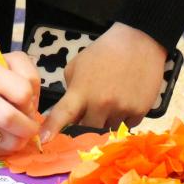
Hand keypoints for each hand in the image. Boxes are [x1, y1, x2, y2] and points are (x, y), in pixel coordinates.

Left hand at [41, 23, 165, 135]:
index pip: (62, 115)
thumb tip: (70, 113)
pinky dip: (124, 118)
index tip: (44, 141)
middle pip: (87, 131)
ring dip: (106, 121)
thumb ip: (71, 90)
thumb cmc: (104, 52)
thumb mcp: (77, 66)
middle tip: (90, 112)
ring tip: (112, 100)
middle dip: (85, 125)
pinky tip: (125, 100)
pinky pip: (127, 126)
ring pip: (108, 129)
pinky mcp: (139, 111)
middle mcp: (100, 103)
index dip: (52, 129)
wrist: (139, 42)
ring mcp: (121, 109)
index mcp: (81, 91)